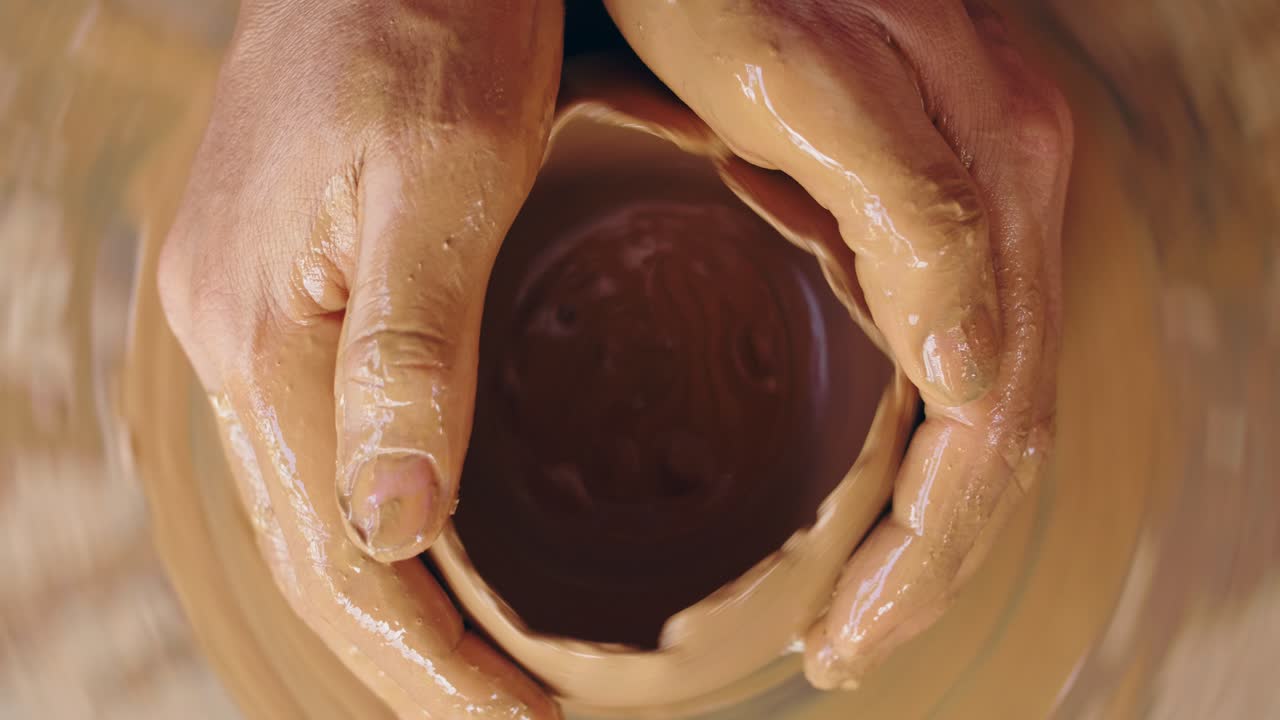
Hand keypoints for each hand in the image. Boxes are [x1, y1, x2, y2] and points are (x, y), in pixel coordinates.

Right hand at [158, 1, 562, 715]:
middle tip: (517, 717)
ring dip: (404, 601)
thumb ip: (409, 352)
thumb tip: (393, 529)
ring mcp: (258, 316)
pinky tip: (439, 541)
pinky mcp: (295, 289)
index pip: (344, 557)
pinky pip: (328, 442)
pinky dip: (388, 519)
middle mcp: (240, 342)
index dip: (432, 662)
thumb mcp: (440, 179)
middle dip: (418, 656)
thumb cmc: (429, 26)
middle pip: (323, 551)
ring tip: (486, 667)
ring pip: (322, 506)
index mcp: (265, 336)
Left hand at [604, 0, 1070, 687]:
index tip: (846, 636)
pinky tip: (868, 496)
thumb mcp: (803, 84)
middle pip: (999, 433)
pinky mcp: (937, 206)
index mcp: (994, 189)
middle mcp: (1016, 205)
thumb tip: (975, 382)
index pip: (986, 424)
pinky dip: (919, 454)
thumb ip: (917, 216)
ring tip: (857, 607)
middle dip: (930, 561)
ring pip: (987, 409)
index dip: (925, 549)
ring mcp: (988, 206)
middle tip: (846, 647)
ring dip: (932, 524)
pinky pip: (956, 360)